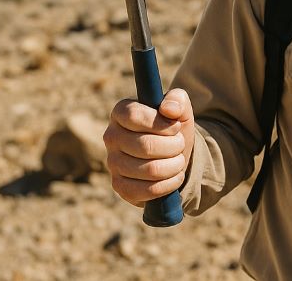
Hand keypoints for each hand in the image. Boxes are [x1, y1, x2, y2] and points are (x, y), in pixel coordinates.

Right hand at [102, 88, 194, 205]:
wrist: (174, 155)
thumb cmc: (173, 128)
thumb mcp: (180, 109)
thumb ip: (178, 100)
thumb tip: (169, 109)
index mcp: (121, 112)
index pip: (134, 116)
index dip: (161, 123)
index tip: (175, 127)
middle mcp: (111, 136)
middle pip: (145, 145)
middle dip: (173, 146)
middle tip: (180, 144)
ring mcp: (113, 163)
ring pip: (150, 170)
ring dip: (174, 165)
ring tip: (178, 159)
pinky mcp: (120, 186)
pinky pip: (148, 190)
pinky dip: (169, 184)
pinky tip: (175, 176)